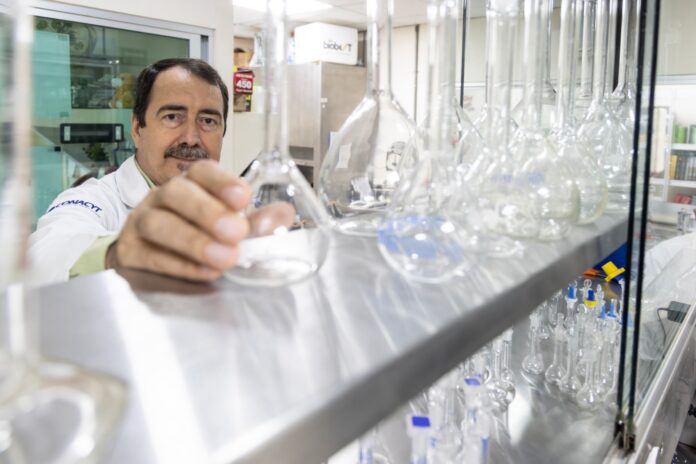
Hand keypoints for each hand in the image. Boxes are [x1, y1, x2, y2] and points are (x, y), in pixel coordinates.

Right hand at [106, 160, 293, 280]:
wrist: (148, 260)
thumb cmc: (197, 237)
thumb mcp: (231, 227)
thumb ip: (257, 223)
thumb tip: (282, 216)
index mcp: (190, 185)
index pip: (201, 171)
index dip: (221, 182)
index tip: (243, 197)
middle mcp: (162, 198)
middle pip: (176, 193)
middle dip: (208, 212)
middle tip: (236, 233)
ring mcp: (141, 223)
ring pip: (159, 224)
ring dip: (193, 241)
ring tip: (223, 258)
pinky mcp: (130, 252)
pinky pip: (151, 256)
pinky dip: (180, 266)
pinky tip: (205, 273)